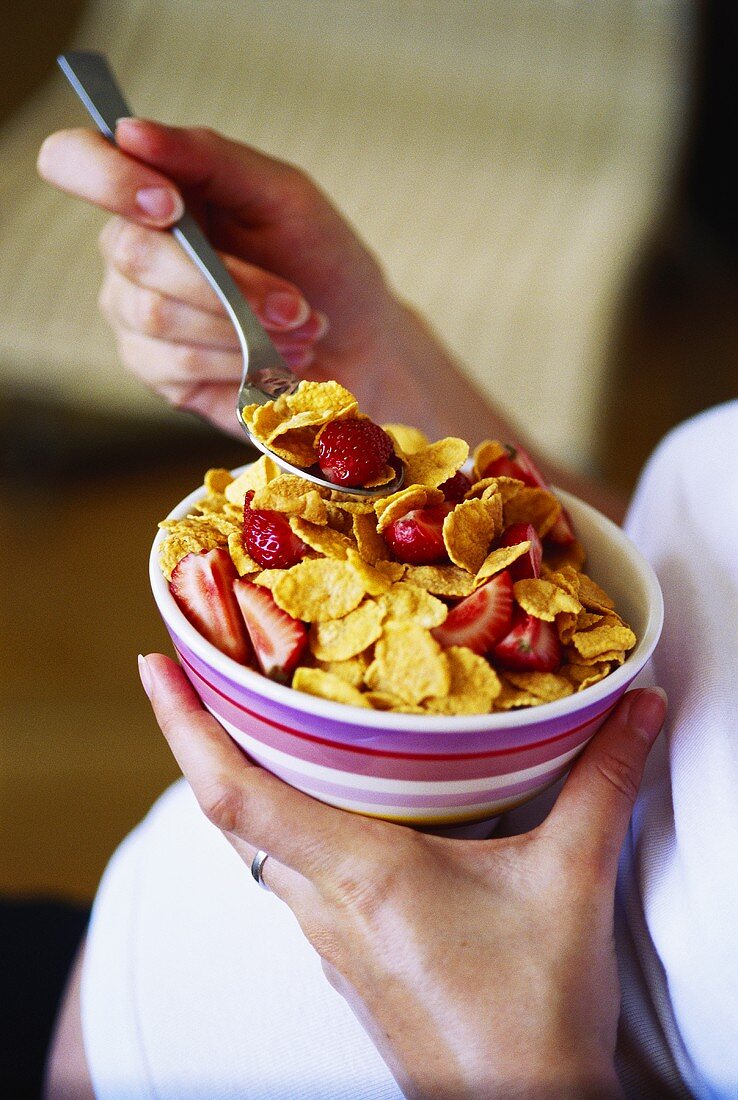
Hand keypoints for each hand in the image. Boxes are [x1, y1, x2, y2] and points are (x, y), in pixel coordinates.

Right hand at [37, 119, 415, 432]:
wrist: (359, 344)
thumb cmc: (320, 262)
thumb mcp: (282, 195)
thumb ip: (210, 158)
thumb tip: (130, 131)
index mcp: (151, 190)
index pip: (75, 162)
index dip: (106, 178)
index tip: (168, 203)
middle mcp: (131, 252)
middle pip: (132, 253)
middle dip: (226, 282)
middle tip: (294, 303)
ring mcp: (135, 316)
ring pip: (157, 315)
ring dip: (244, 326)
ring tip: (297, 329)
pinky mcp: (157, 373)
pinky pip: (181, 365)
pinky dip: (242, 362)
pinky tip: (275, 361)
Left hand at [138, 652, 665, 1098]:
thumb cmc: (532, 1013)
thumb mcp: (570, 881)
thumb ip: (602, 783)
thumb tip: (635, 706)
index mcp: (359, 874)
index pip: (236, 794)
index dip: (184, 726)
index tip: (155, 664)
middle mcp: (325, 905)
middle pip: (231, 812)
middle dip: (201, 736)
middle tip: (198, 663)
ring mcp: (330, 938)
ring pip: (258, 844)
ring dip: (242, 778)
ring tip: (251, 717)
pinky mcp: (349, 957)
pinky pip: (293, 875)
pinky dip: (286, 821)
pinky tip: (325, 802)